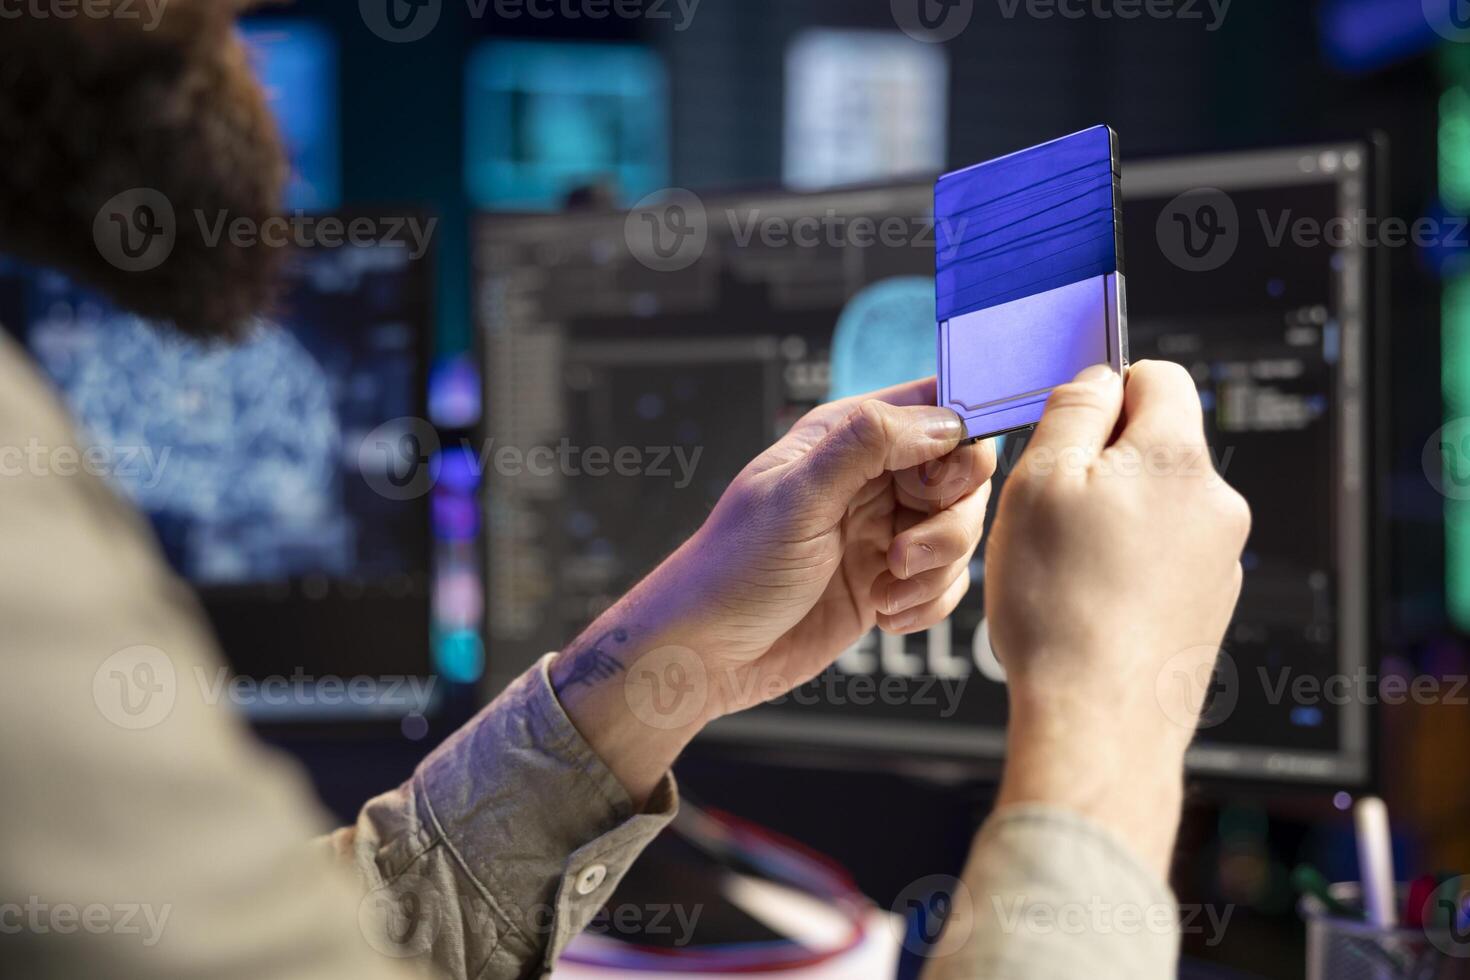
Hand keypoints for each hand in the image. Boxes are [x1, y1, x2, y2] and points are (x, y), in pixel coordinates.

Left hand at [551, 378, 996, 803]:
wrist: (708, 656)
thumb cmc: (734, 569)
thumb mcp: (797, 496)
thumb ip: (868, 445)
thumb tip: (945, 419)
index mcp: (845, 437)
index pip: (934, 407)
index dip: (956, 441)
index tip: (935, 487)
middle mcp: (870, 478)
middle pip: (963, 473)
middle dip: (950, 519)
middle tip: (903, 553)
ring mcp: (883, 530)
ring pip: (960, 530)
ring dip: (937, 568)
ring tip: (886, 589)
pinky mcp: (890, 581)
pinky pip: (947, 580)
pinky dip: (928, 603)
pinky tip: (884, 614)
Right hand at [985, 361, 1250, 874]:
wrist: (1099, 718)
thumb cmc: (1059, 604)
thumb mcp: (1039, 481)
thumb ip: (1070, 412)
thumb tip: (1096, 380)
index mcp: (1176, 458)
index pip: (1158, 375)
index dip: (1105, 391)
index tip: (1067, 429)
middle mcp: (1215, 502)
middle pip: (1157, 444)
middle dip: (1103, 462)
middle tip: (1050, 508)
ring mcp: (1220, 558)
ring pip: (1156, 504)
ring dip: (1112, 517)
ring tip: (1064, 567)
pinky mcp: (1210, 605)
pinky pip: (1163, 558)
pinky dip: (1126, 566)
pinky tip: (1088, 601)